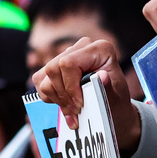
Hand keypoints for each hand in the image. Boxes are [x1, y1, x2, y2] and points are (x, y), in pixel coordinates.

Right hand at [32, 37, 140, 154]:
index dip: (69, 87)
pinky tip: (65, 103)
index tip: (79, 104)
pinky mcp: (56, 66)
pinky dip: (50, 96)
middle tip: (75, 111)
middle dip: (62, 94)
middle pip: (53, 68)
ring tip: (71, 110)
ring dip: (56, 98)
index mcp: (100, 49)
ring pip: (43, 76)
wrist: (113, 107)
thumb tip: (102, 76)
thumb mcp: (116, 98)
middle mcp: (82, 47)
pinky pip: (40, 81)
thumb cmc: (116, 102)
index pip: (68, 63)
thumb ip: (108, 88)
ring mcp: (67, 54)